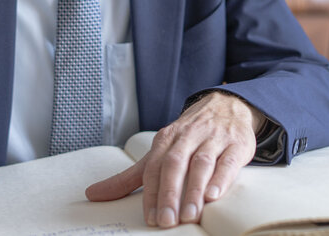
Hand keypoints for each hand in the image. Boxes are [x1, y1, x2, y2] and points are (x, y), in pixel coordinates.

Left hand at [85, 91, 264, 227]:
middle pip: (175, 165)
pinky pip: (228, 161)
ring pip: (202, 164)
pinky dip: (221, 179)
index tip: (151, 218)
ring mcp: (213, 139)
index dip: (151, 193)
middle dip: (170, 194)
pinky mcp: (236, 144)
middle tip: (168, 221)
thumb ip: (130, 176)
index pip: (154, 167)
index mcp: (166, 139)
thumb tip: (93, 194)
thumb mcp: (160, 151)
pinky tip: (214, 196)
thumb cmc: (190, 136)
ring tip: (189, 215)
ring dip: (194, 190)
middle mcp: (188, 137)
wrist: (227, 106)